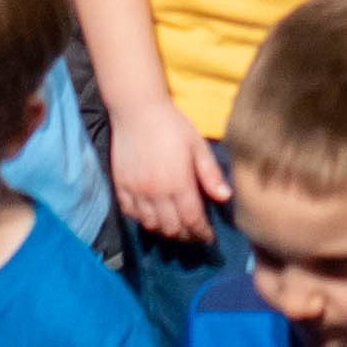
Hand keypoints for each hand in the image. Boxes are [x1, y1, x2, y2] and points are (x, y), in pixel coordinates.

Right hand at [102, 90, 227, 243]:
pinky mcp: (121, 187)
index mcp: (178, 182)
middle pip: (172, 228)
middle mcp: (155, 192)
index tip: (209, 237)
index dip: (202, 233)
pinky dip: (144, 221)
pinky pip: (132, 215)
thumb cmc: (172, 125)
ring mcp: (136, 191)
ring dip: (166, 231)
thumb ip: (210, 173)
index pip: (192, 219)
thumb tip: (225, 197)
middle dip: (186, 235)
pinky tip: (154, 216)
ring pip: (151, 225)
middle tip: (195, 233)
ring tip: (177, 227)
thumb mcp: (197, 145)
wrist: (137, 110)